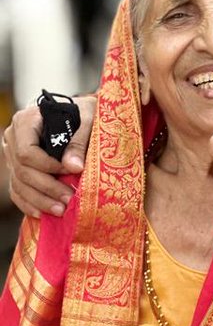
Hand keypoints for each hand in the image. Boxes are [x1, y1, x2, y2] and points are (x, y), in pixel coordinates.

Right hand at [3, 95, 95, 217]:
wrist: (80, 113)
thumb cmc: (84, 112)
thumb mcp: (88, 118)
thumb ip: (80, 141)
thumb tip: (74, 167)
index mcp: (26, 121)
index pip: (26, 152)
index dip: (47, 166)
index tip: (72, 171)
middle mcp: (13, 138)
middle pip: (22, 170)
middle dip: (47, 188)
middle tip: (69, 199)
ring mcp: (12, 155)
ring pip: (19, 184)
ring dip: (40, 200)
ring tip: (61, 210)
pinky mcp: (17, 169)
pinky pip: (17, 190)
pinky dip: (30, 203)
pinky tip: (44, 214)